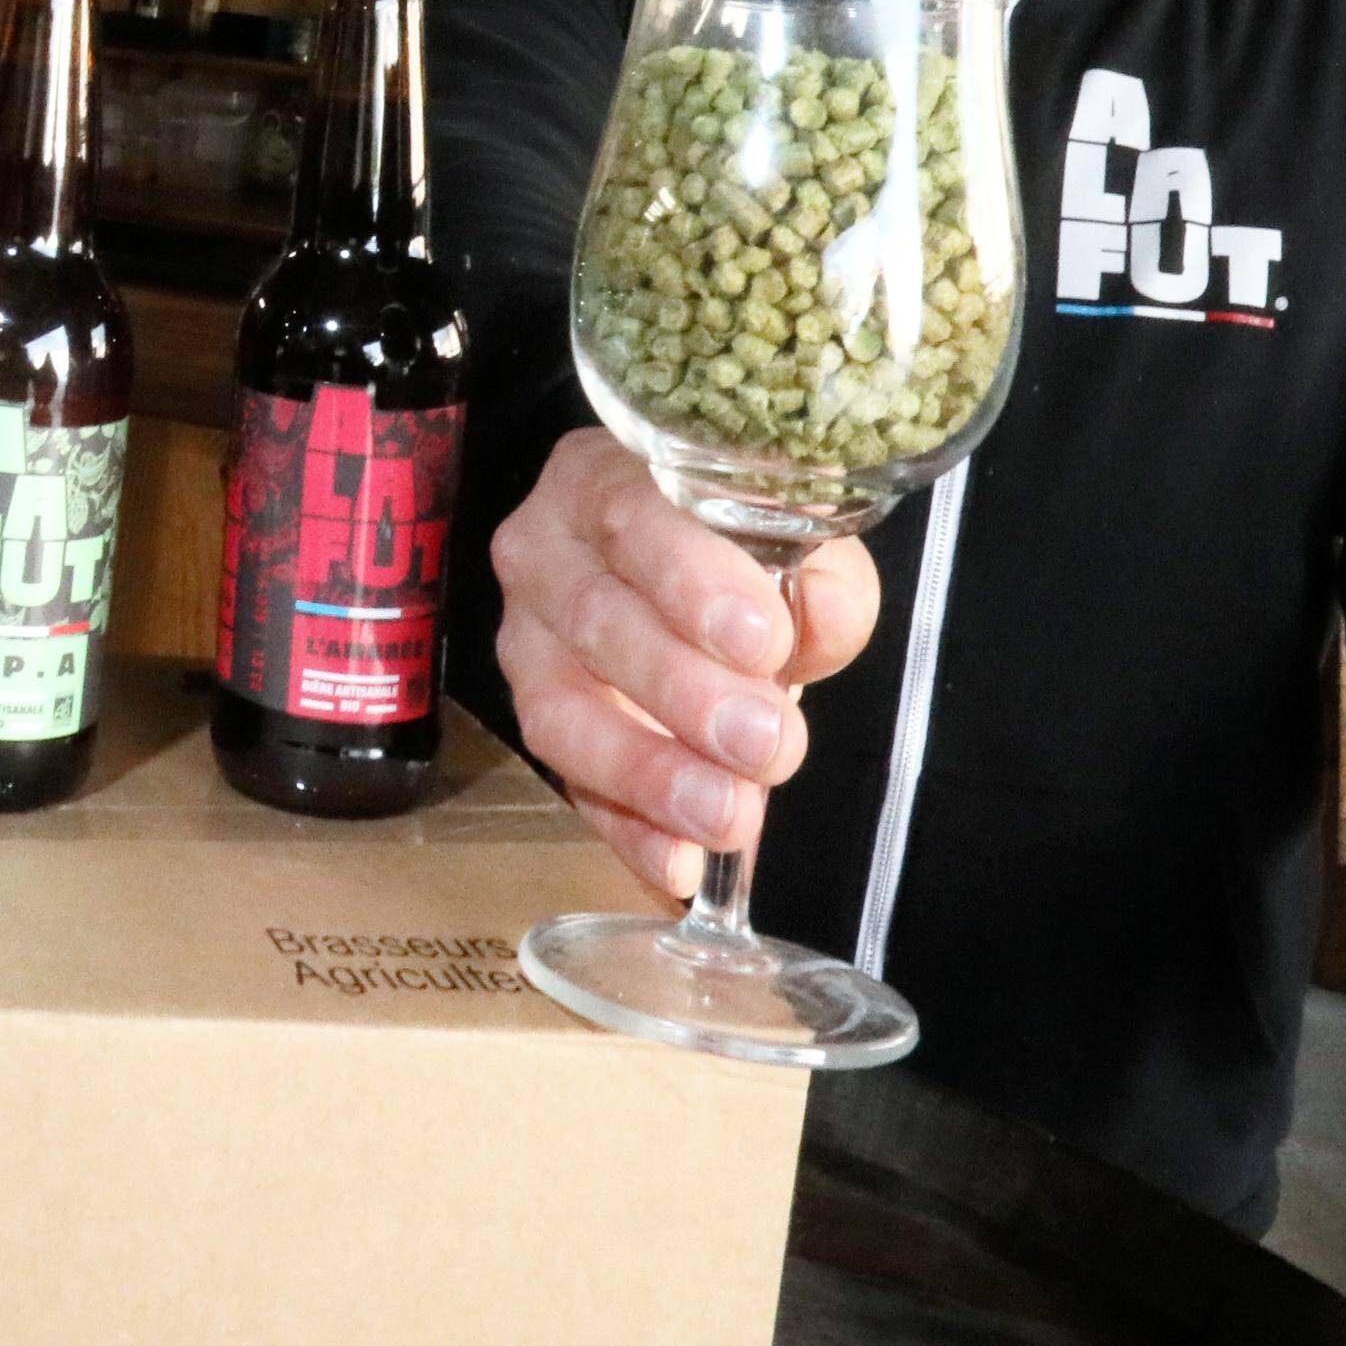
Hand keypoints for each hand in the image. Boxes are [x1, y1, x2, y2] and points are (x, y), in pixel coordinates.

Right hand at [486, 431, 878, 896]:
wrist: (690, 582)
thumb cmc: (739, 549)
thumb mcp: (798, 541)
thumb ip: (819, 576)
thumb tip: (817, 617)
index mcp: (604, 478)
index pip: (632, 516)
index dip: (691, 581)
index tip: (760, 640)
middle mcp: (544, 554)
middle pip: (594, 621)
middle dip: (683, 692)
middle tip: (767, 741)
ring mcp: (526, 643)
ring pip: (560, 712)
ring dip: (649, 773)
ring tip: (730, 815)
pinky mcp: (539, 724)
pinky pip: (570, 786)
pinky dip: (628, 832)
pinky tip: (680, 866)